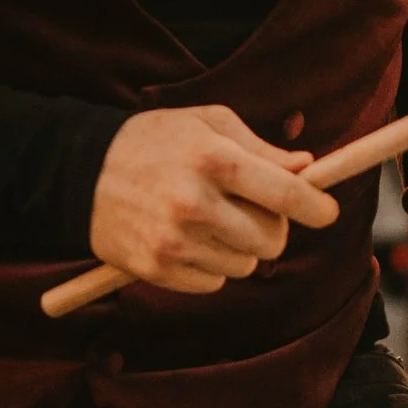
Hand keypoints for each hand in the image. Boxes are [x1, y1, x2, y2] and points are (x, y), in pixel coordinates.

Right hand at [90, 103, 341, 294]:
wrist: (80, 172)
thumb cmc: (154, 140)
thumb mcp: (207, 124)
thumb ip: (260, 148)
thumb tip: (306, 168)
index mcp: (214, 159)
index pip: (286, 194)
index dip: (317, 207)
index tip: (327, 212)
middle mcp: (195, 203)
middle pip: (272, 239)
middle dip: (272, 228)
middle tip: (251, 210)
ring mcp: (174, 241)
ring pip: (245, 266)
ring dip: (238, 248)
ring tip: (209, 221)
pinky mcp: (157, 269)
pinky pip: (214, 284)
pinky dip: (210, 267)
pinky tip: (187, 239)